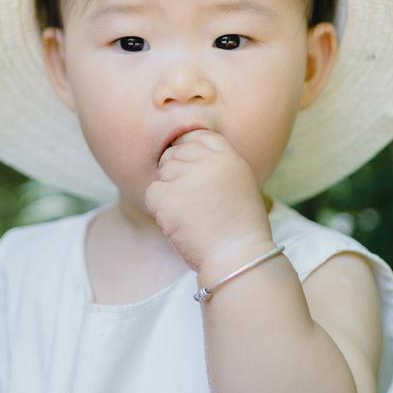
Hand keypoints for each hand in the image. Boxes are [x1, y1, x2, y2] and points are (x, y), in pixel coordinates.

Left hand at [145, 130, 272, 279]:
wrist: (237, 256)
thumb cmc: (240, 225)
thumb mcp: (240, 182)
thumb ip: (218, 162)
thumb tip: (187, 148)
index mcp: (228, 156)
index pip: (197, 136)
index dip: (188, 151)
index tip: (191, 171)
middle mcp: (207, 162)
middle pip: (175, 152)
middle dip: (176, 172)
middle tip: (190, 200)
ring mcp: (186, 178)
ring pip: (162, 172)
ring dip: (169, 190)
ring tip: (188, 213)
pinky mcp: (167, 197)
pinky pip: (152, 191)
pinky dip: (159, 207)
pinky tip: (178, 220)